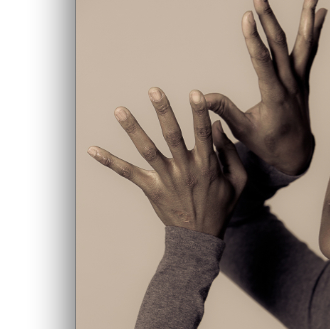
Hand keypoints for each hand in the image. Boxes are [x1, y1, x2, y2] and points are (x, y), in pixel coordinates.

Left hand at [88, 88, 246, 238]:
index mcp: (207, 165)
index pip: (202, 134)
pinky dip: (109, 161)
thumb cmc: (221, 206)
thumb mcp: (238, 180)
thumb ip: (229, 152)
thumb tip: (218, 126)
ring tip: (119, 109)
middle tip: (154, 90)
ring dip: (133, 129)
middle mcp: (185, 169)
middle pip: (172, 136)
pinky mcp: (151, 189)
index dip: (199, 112)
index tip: (195, 93)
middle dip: (163, 111)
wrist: (200, 238)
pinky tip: (92, 149)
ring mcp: (166, 179)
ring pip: (147, 150)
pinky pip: (127, 173)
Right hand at [205, 0, 326, 175]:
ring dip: (307, 15)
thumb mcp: (243, 131)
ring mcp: (300, 80)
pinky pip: (310, 50)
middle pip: (281, 45)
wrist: (297, 155)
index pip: (263, 63)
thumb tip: (200, 97)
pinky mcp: (303, 79)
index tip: (247, 16)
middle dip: (269, 17)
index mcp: (275, 97)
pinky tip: (320, 11)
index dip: (254, 39)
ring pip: (304, 43)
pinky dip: (315, 30)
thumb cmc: (268, 144)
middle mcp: (291, 85)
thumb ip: (224, 111)